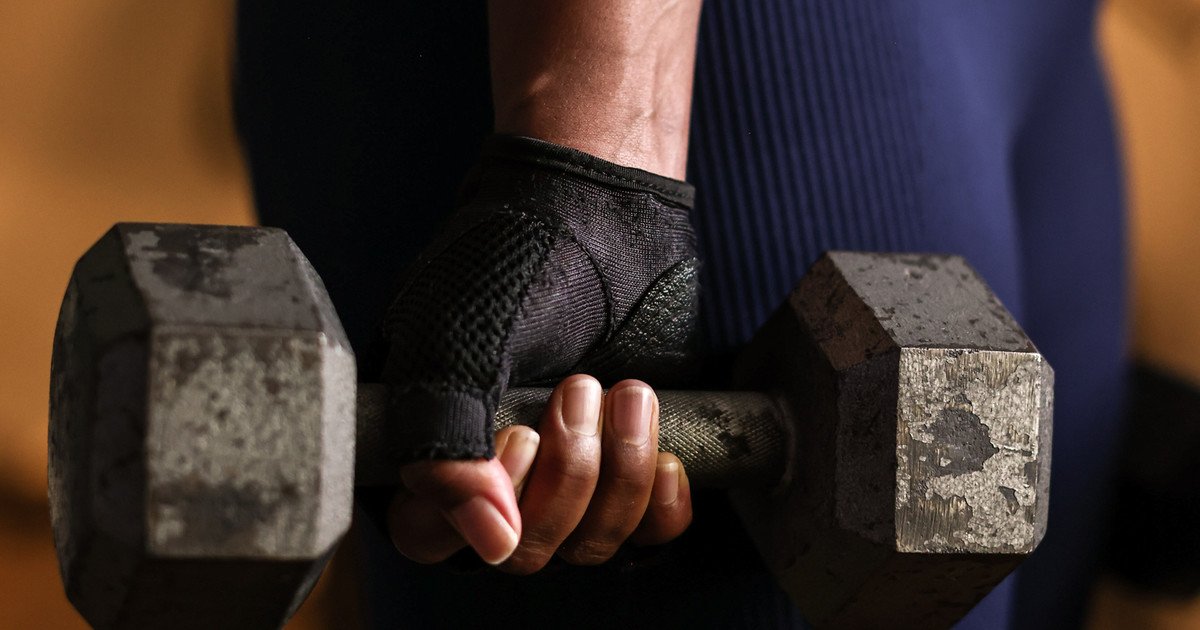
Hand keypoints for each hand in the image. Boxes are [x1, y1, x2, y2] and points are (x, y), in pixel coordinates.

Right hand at [381, 136, 697, 567]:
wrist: (600, 207)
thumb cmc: (516, 258)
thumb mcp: (460, 341)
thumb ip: (448, 443)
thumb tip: (491, 544)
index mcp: (431, 444)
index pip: (429, 535)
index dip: (476, 507)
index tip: (519, 434)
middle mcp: (495, 473)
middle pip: (524, 552)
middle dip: (566, 476)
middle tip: (578, 386)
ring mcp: (567, 475)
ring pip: (590, 545)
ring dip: (618, 473)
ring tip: (623, 388)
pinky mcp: (629, 467)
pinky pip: (650, 534)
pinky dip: (661, 502)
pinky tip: (666, 452)